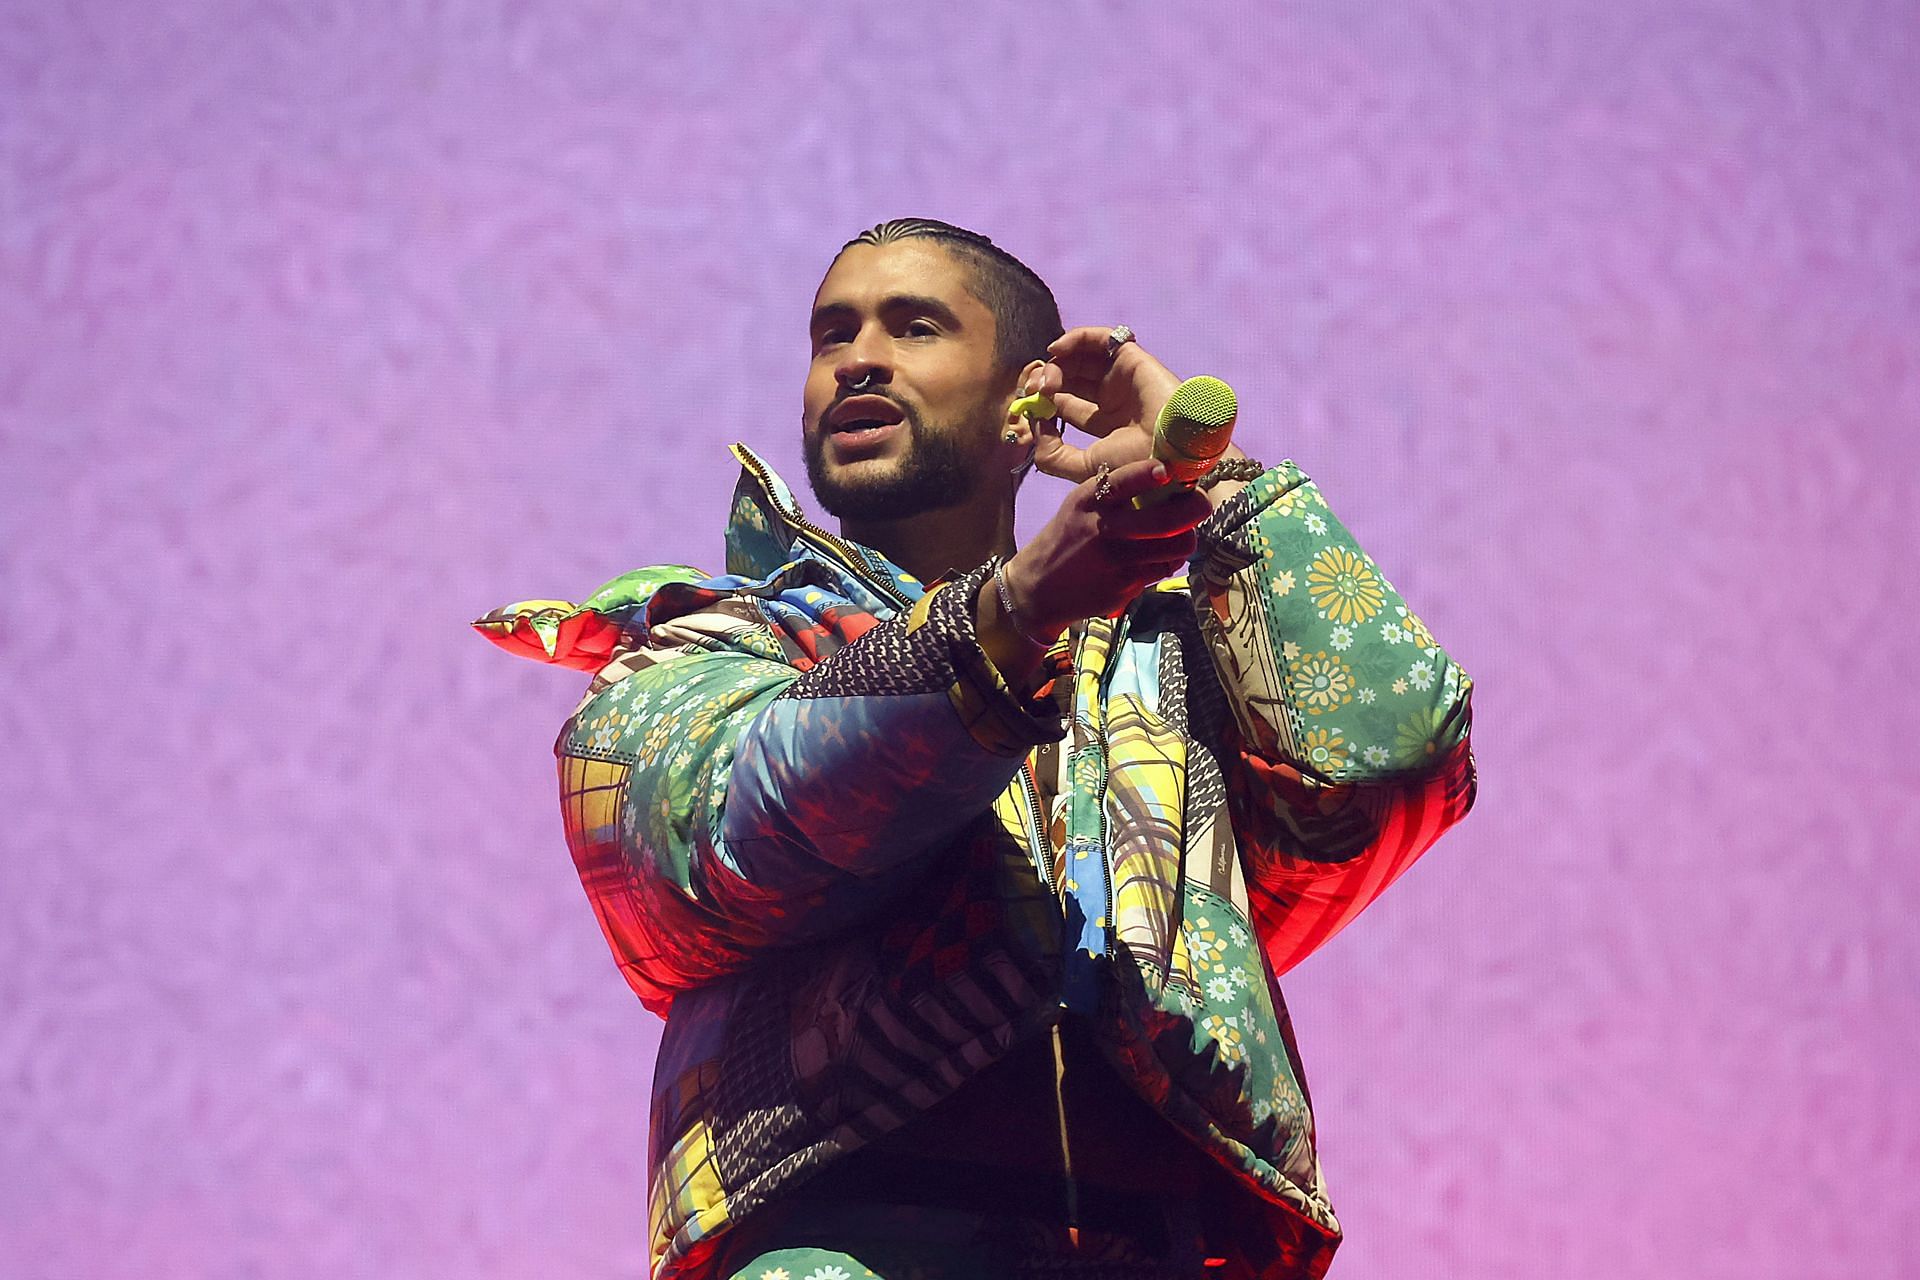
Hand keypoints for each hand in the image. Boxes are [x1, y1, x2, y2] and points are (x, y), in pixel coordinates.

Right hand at [1003, 458, 1212, 637]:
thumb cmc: (1067, 538)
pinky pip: (1165, 569)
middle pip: (1166, 520)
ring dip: (1186, 539)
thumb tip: (1165, 480)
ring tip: (1182, 535)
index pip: (1122, 482)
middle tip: (1202, 504)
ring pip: (1175, 547)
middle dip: (1194, 509)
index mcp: (1089, 501)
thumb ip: (1113, 493)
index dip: (1148, 474)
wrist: (1039, 587)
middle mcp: (1104, 529)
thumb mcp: (1080, 506)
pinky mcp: (1126, 586)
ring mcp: (1117, 560)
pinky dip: (1170, 561)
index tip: (1168, 470)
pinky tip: (1162, 557)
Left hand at [1025, 326, 1182, 483]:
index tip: (1028, 407)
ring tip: (1045, 379)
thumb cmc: (1132, 464)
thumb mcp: (1083, 469)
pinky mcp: (1131, 358)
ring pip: (1080, 360)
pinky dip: (1074, 338)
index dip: (1044, 404)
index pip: (1067, 406)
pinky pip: (1099, 339)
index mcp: (1107, 425)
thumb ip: (1052, 456)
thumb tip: (1037, 426)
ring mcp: (1123, 378)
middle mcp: (1115, 399)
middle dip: (1046, 382)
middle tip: (1031, 389)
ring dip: (1057, 364)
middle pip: (1071, 380)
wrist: (1171, 450)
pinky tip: (1056, 350)